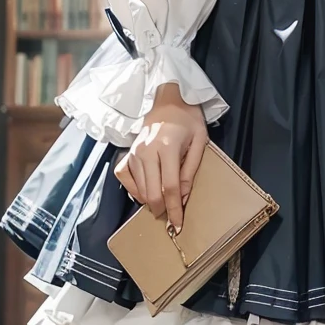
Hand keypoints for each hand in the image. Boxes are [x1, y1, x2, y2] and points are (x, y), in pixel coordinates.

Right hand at [115, 84, 208, 229]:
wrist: (169, 101)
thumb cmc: (187, 120)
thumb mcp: (199, 143)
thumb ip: (190, 171)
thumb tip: (183, 197)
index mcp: (167, 147)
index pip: (170, 187)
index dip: (175, 209)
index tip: (178, 224)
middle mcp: (147, 151)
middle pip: (152, 192)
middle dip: (162, 210)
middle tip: (171, 218)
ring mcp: (134, 152)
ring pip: (140, 189)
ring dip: (151, 202)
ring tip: (163, 205)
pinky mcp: (128, 153)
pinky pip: (125, 178)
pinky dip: (134, 190)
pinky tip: (145, 192)